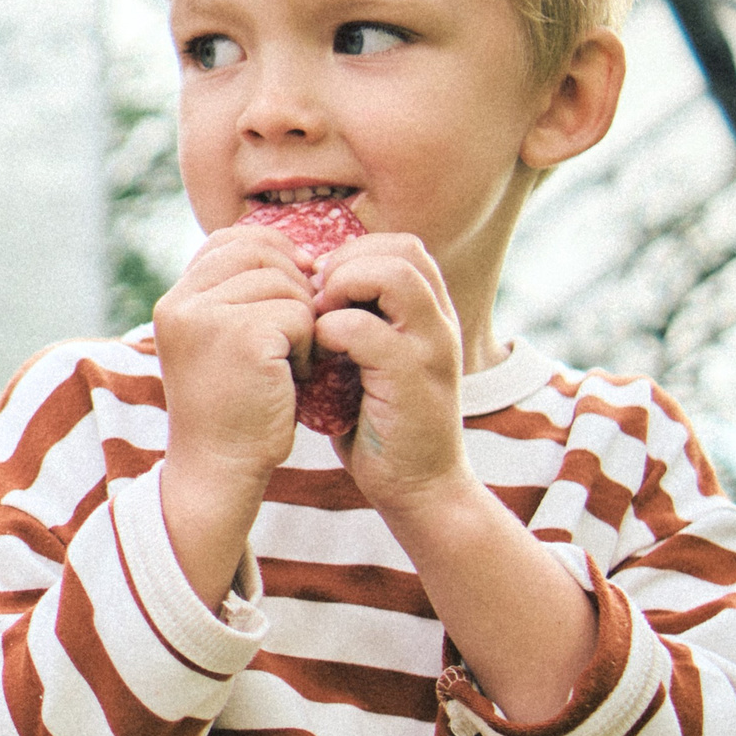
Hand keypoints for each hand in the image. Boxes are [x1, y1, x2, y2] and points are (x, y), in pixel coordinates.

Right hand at [152, 224, 315, 605]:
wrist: (219, 469)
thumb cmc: (231, 408)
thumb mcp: (219, 341)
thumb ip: (234, 297)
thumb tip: (296, 253)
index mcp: (173, 301)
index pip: (228, 240)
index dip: (271, 250)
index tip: (297, 283)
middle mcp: (181, 302)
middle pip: (260, 252)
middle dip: (293, 283)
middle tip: (297, 332)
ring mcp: (208, 318)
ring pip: (285, 282)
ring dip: (303, 318)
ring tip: (290, 360)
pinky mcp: (243, 337)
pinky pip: (300, 313)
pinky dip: (309, 343)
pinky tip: (295, 374)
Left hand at [311, 233, 471, 521]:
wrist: (418, 488)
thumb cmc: (378, 424)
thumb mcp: (365, 362)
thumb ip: (350, 322)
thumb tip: (296, 289)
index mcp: (429, 314)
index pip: (400, 246)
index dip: (353, 254)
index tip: (320, 290)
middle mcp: (439, 322)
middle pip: (400, 249)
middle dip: (345, 264)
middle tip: (315, 303)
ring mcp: (430, 348)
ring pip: (392, 274)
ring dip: (341, 289)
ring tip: (318, 324)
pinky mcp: (413, 380)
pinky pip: (365, 330)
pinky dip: (329, 334)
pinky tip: (316, 360)